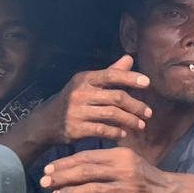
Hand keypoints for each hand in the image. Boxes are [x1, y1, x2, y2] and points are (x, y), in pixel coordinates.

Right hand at [26, 55, 150, 144]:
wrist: (45, 122)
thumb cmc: (74, 100)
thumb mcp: (88, 83)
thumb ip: (110, 73)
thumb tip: (130, 58)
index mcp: (85, 79)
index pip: (112, 75)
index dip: (131, 78)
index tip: (148, 83)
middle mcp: (80, 93)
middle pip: (116, 97)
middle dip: (136, 106)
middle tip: (148, 113)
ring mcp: (76, 111)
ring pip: (112, 115)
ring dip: (130, 121)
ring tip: (140, 125)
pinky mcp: (75, 128)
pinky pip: (102, 130)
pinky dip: (116, 132)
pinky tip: (123, 133)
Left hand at [41, 147, 179, 192]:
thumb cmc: (144, 175)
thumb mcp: (128, 159)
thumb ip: (105, 159)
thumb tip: (74, 163)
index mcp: (121, 156)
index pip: (87, 157)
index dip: (65, 163)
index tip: (49, 168)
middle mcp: (123, 171)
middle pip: (86, 172)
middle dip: (62, 177)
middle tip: (44, 182)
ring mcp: (125, 190)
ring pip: (91, 190)